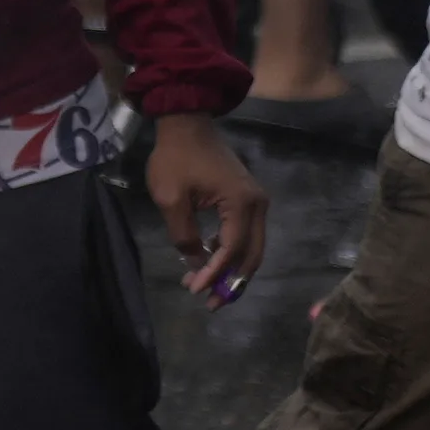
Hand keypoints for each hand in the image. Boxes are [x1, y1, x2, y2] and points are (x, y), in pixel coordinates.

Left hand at [148, 109, 266, 304]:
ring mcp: (256, 202)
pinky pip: (245, 234)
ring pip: (251, 246)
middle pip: (253, 254)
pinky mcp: (247, 200)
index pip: (233, 249)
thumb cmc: (176, 159)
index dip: (215, 273)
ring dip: (232, 269)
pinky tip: (209, 261)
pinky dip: (230, 251)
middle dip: (232, 281)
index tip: (195, 290)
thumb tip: (194, 262)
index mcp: (242, 204)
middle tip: (212, 304)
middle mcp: (258, 205)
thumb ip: (183, 235)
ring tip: (207, 287)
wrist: (187, 125)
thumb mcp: (171, 199)